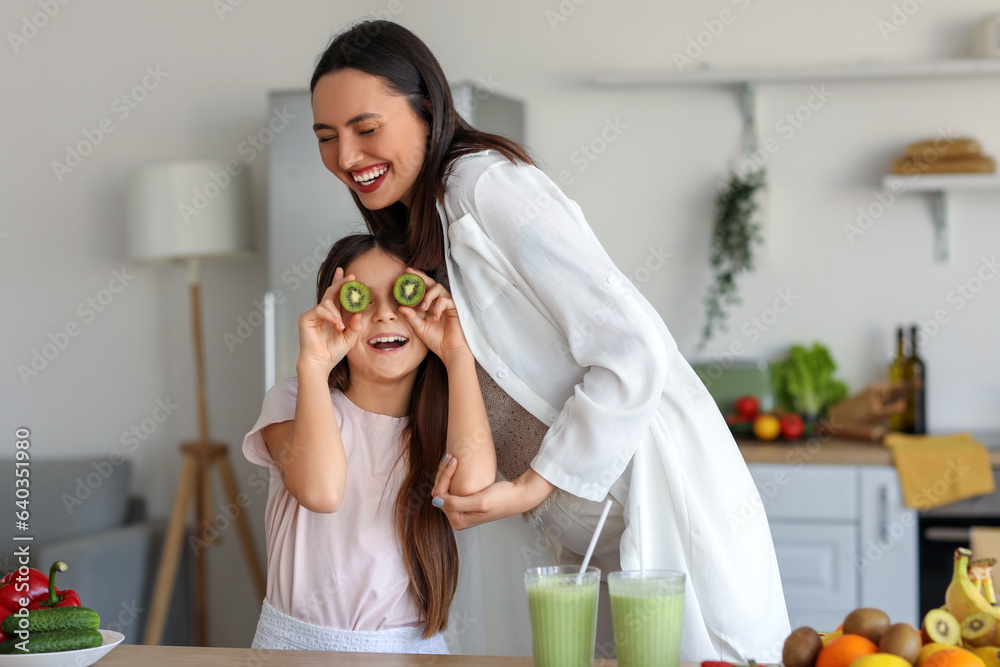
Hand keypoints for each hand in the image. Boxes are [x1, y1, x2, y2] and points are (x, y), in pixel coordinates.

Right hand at [297, 267, 362, 372]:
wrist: (320, 363)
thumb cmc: (333, 352)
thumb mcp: (350, 338)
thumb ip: (355, 326)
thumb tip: (359, 313)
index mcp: (334, 314)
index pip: (338, 295)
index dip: (342, 284)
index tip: (352, 275)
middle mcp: (324, 312)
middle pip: (332, 292)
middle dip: (342, 283)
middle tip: (352, 277)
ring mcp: (314, 314)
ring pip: (327, 301)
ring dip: (337, 312)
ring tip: (341, 326)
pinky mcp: (306, 318)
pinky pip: (320, 310)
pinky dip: (330, 316)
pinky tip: (336, 324)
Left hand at [396, 268, 469, 365]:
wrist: (450, 351)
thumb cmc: (436, 340)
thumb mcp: (419, 328)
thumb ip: (411, 317)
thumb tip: (400, 307)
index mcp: (429, 305)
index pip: (421, 288)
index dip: (414, 280)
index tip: (404, 274)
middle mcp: (437, 301)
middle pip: (430, 283)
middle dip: (420, 276)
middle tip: (409, 273)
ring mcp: (446, 303)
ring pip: (438, 288)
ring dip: (428, 295)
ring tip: (423, 307)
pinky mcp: (455, 307)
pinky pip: (445, 300)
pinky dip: (438, 308)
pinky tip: (435, 318)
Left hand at [430, 459, 554, 529]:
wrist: (517, 496)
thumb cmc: (502, 499)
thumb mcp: (480, 501)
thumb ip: (457, 504)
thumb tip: (436, 502)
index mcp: (458, 520)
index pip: (440, 496)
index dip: (444, 477)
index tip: (454, 460)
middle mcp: (457, 518)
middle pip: (439, 492)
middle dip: (443, 473)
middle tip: (451, 456)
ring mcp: (460, 511)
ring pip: (444, 489)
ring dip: (445, 473)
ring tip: (452, 458)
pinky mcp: (465, 503)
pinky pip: (451, 489)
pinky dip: (451, 476)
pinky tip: (454, 465)